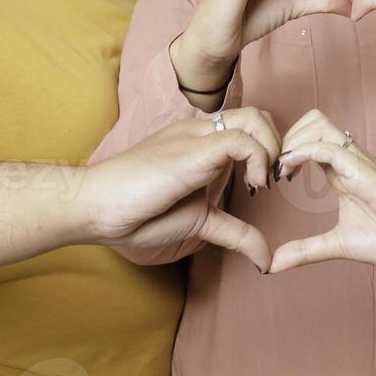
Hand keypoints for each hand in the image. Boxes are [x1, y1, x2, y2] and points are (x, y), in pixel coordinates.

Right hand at [80, 109, 281, 271]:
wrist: (97, 207)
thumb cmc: (139, 213)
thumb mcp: (201, 222)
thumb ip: (235, 233)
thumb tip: (265, 260)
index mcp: (202, 141)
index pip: (251, 125)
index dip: (270, 149)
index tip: (265, 185)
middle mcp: (202, 131)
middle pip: (260, 114)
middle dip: (278, 145)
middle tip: (269, 181)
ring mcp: (197, 136)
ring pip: (255, 118)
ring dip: (272, 149)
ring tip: (260, 183)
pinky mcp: (193, 150)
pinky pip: (241, 140)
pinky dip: (258, 160)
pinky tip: (250, 187)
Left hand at [269, 110, 375, 272]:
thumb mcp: (338, 245)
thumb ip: (307, 250)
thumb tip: (274, 264)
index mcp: (342, 173)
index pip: (310, 139)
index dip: (286, 150)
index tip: (272, 177)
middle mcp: (349, 161)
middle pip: (313, 120)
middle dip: (286, 137)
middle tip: (275, 170)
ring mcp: (358, 164)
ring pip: (320, 126)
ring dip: (293, 141)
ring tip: (282, 170)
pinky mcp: (365, 173)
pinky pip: (330, 148)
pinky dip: (304, 152)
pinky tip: (289, 171)